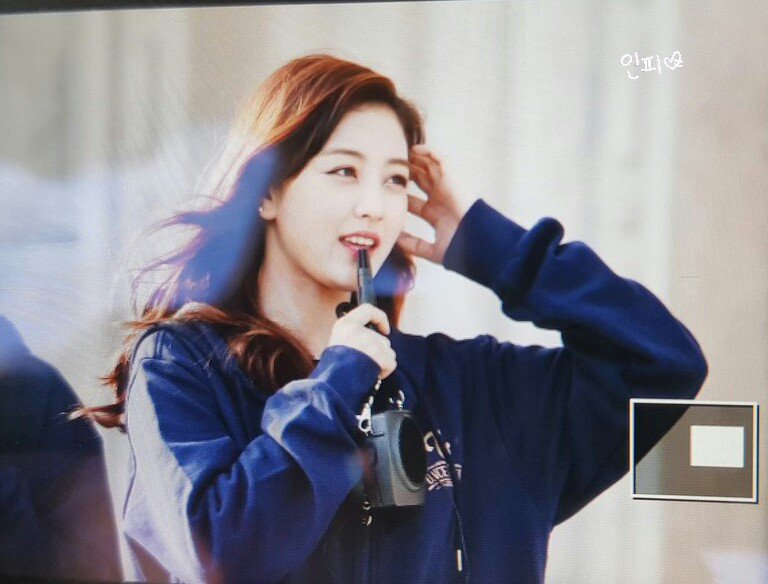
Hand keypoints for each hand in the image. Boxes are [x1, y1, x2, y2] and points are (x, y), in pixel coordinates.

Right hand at [327, 304, 396, 378]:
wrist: (332, 385)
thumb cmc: (334, 369)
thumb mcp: (339, 343)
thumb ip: (355, 336)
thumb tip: (376, 337)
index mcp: (345, 324)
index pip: (368, 310)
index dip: (380, 318)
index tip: (385, 329)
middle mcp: (357, 330)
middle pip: (382, 339)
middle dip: (379, 353)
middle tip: (365, 364)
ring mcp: (369, 343)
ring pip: (388, 351)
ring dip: (382, 362)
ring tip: (366, 370)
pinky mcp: (378, 356)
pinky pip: (391, 363)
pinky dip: (385, 371)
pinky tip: (372, 375)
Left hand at [396, 144, 476, 264]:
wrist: (478, 243)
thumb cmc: (460, 249)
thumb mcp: (431, 250)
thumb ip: (414, 245)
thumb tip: (396, 240)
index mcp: (435, 214)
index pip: (414, 201)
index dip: (402, 195)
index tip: (386, 190)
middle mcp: (440, 199)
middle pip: (421, 182)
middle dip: (407, 173)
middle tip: (391, 166)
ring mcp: (446, 188)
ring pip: (429, 168)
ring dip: (416, 160)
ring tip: (400, 152)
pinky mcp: (451, 179)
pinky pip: (440, 160)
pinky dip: (428, 152)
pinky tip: (415, 149)